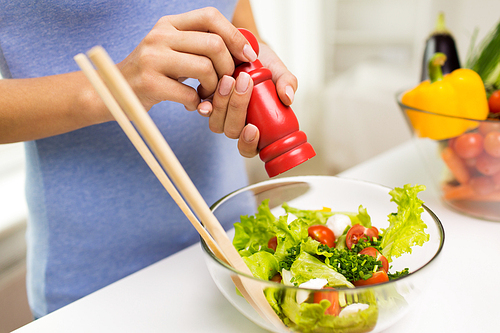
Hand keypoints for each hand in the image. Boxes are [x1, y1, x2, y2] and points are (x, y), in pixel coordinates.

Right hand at [116, 7, 257, 111]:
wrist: (113, 91)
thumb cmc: (152, 73)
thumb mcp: (171, 49)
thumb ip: (199, 45)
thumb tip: (242, 49)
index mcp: (169, 24)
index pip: (210, 16)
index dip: (235, 36)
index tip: (247, 56)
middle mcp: (160, 35)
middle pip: (214, 44)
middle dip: (228, 67)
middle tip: (224, 83)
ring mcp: (153, 58)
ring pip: (205, 68)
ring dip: (214, 87)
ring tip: (207, 95)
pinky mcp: (150, 83)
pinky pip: (190, 93)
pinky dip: (197, 103)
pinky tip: (192, 104)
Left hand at [197, 43, 297, 157]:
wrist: (244, 47)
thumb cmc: (264, 64)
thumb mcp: (278, 70)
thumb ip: (287, 82)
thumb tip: (288, 97)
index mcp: (257, 127)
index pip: (249, 148)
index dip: (249, 144)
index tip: (252, 128)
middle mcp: (236, 125)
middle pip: (232, 131)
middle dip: (236, 109)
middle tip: (244, 82)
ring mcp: (220, 115)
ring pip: (216, 122)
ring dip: (222, 103)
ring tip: (229, 78)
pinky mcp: (206, 102)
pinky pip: (203, 109)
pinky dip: (205, 101)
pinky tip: (209, 87)